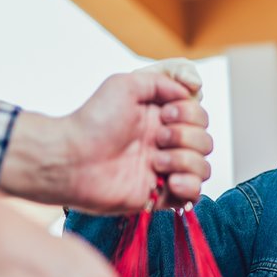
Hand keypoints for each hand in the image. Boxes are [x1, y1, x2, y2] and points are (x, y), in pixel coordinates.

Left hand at [0, 63, 211, 212]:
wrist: (71, 159)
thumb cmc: (92, 121)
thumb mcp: (125, 84)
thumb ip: (162, 80)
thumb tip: (192, 89)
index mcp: (159, 119)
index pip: (199, 115)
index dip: (190, 114)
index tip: (165, 115)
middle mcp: (164, 144)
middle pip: (205, 141)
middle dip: (186, 137)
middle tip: (157, 138)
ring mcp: (163, 171)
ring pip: (203, 168)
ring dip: (186, 161)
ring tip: (155, 162)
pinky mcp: (159, 196)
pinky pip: (193, 196)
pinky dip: (189, 187)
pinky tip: (169, 181)